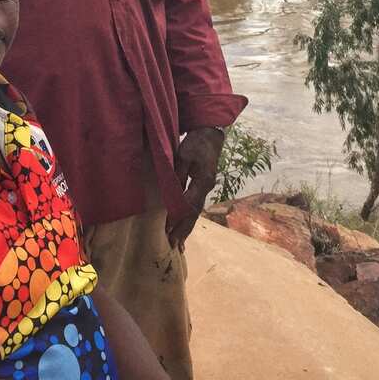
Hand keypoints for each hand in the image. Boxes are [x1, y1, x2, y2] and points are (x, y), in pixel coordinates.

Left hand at [165, 126, 224, 250]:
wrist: (210, 134)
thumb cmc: (196, 142)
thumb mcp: (184, 155)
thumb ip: (178, 175)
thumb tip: (172, 193)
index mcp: (203, 181)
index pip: (189, 205)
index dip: (178, 218)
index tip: (168, 230)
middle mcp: (206, 188)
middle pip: (194, 213)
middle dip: (184, 230)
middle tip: (174, 245)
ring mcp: (206, 188)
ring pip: (196, 211)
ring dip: (187, 227)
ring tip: (179, 243)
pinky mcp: (203, 186)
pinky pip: (196, 205)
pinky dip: (189, 218)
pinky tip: (184, 226)